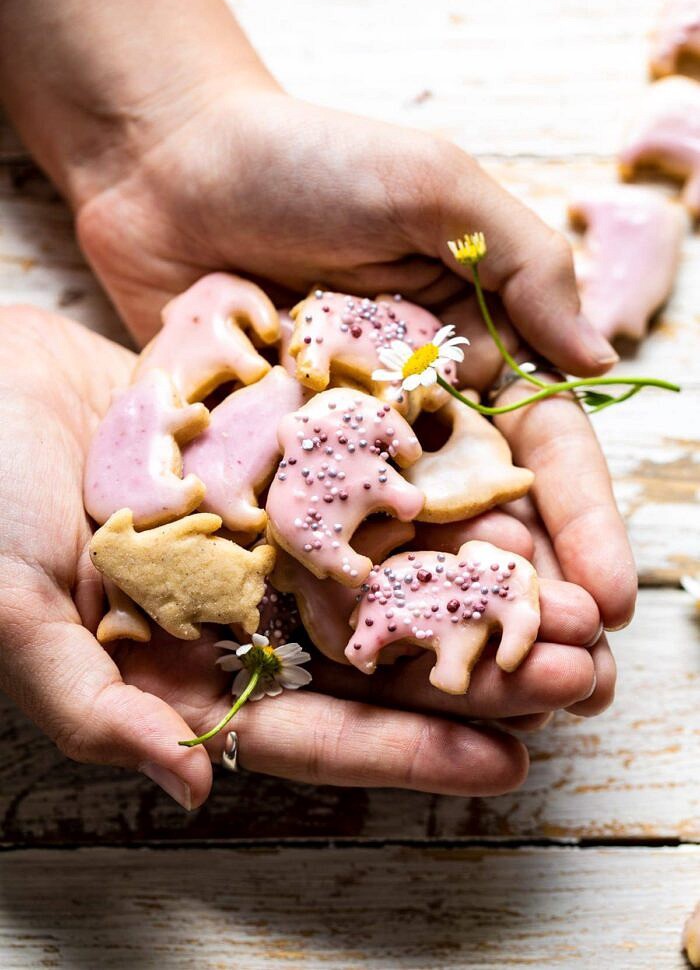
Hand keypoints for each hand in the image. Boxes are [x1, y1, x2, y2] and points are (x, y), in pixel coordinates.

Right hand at [0, 307, 604, 806]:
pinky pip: (371, 485)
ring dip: (477, 587)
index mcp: (182, 664)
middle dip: (475, 673)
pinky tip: (507, 497)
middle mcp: (235, 607)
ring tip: (572, 599)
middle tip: (579, 680)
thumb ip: (94, 707)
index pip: (307, 726)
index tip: (503, 765)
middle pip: (372, 656)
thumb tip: (193, 792)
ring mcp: (262, 532)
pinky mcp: (276, 459)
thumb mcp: (12, 608)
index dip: (403, 749)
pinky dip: (435, 496)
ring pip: (391, 571)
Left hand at [75, 91, 636, 629]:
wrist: (169, 161)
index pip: (541, 450)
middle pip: (480, 515)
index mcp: (469, 350)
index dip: (580, 524)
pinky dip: (331, 588)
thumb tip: (600, 357)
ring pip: (398, 543)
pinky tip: (360, 653)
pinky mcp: (261, 459)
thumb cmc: (307, 158)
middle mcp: (410, 408)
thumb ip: (521, 267)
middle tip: (566, 677)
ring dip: (440, 614)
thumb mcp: (434, 184)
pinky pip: (302, 531)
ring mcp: (334, 442)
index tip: (610, 599)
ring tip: (478, 690)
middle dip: (526, 595)